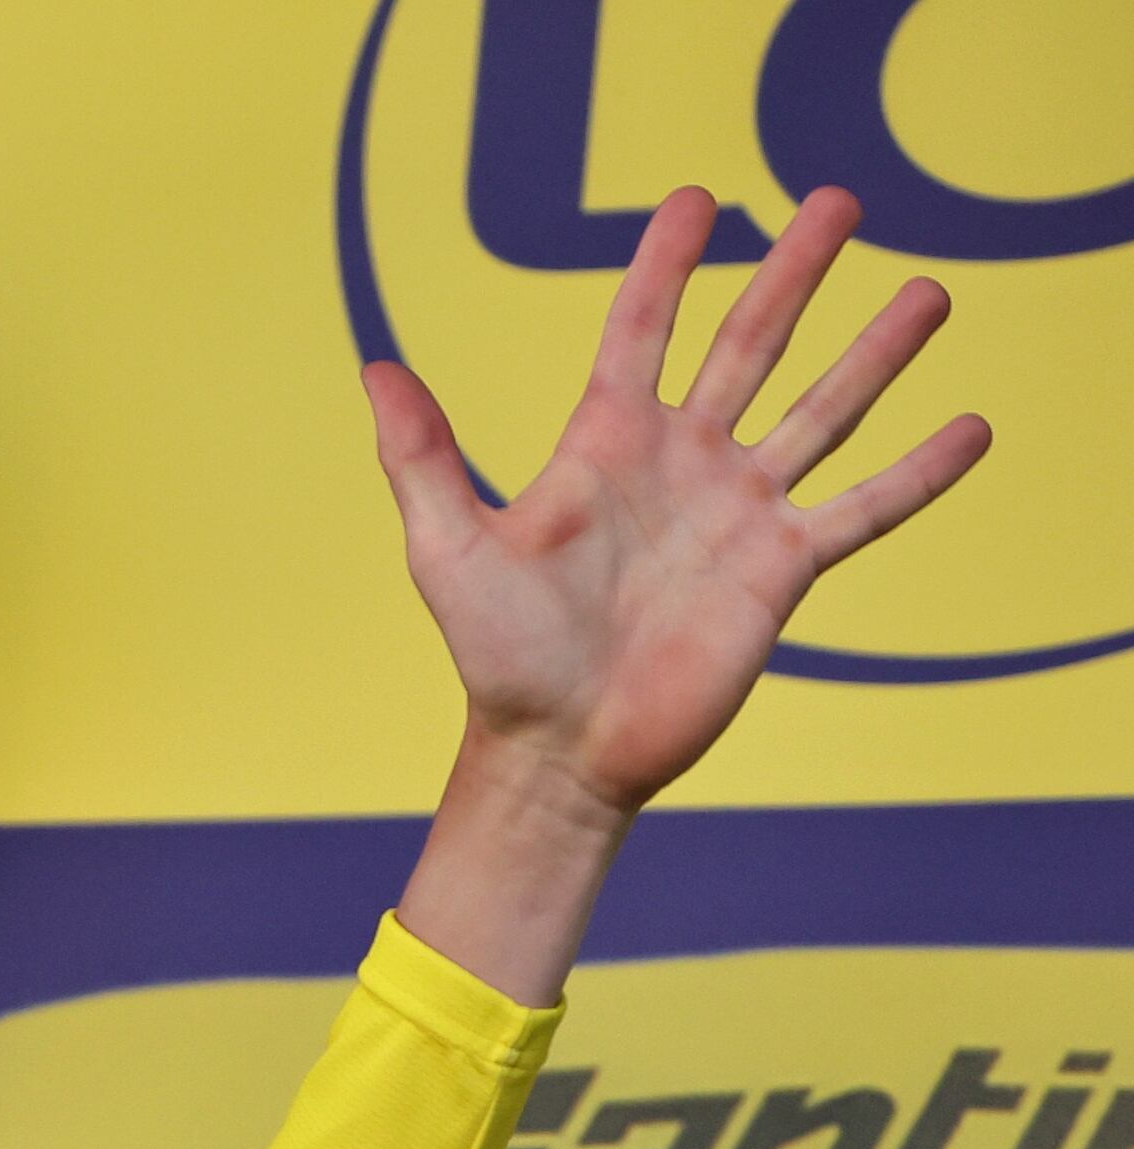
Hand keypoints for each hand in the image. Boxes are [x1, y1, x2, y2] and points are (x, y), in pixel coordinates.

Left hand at [370, 185, 985, 999]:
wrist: (559, 752)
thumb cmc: (498, 658)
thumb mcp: (450, 549)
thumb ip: (421, 458)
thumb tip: (373, 370)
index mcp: (606, 445)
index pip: (643, 327)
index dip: (668, 263)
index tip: (698, 198)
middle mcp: (682, 464)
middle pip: (750, 344)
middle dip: (793, 272)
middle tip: (840, 200)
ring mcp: (738, 512)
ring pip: (823, 409)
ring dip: (876, 350)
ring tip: (931, 290)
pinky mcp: (782, 570)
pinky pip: (865, 508)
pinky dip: (921, 472)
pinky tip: (974, 427)